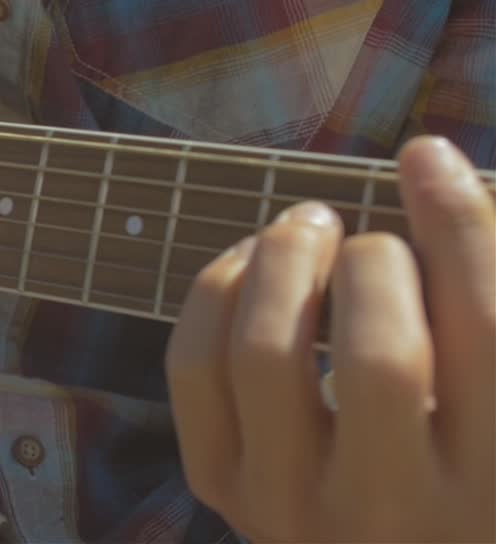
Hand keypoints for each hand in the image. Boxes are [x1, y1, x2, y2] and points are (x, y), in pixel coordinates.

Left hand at [166, 135, 494, 541]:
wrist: (377, 542)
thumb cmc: (449, 456)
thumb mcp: (484, 395)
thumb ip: (475, 293)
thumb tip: (426, 160)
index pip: (486, 333)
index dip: (455, 223)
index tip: (424, 155)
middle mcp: (398, 510)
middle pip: (380, 357)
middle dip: (371, 262)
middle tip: (367, 238)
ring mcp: (295, 506)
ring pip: (266, 355)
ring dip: (283, 261)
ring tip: (307, 227)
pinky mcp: (221, 487)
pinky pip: (195, 366)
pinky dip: (216, 292)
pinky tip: (252, 263)